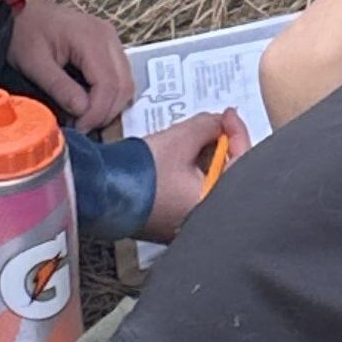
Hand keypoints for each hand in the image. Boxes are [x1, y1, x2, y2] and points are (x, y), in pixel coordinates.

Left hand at [7, 0, 135, 126]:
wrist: (22, 13)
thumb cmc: (24, 34)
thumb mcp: (34, 63)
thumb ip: (59, 87)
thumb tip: (82, 112)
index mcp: (90, 37)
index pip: (108, 83)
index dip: (97, 112)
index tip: (79, 128)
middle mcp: (108, 37)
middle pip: (124, 85)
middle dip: (106, 112)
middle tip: (82, 127)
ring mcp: (112, 40)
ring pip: (126, 83)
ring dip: (109, 106)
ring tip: (84, 118)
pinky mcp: (110, 47)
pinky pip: (120, 77)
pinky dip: (109, 96)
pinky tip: (89, 104)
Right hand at [139, 107, 252, 238]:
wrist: (99, 194)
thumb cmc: (138, 174)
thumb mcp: (179, 139)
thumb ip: (207, 126)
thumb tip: (218, 122)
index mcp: (214, 203)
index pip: (242, 164)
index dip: (237, 133)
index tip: (228, 116)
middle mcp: (205, 219)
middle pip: (228, 177)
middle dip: (224, 147)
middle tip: (216, 126)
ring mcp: (187, 224)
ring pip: (210, 186)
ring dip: (208, 161)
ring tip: (197, 139)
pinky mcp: (170, 224)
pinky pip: (192, 196)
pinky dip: (194, 177)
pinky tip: (184, 160)